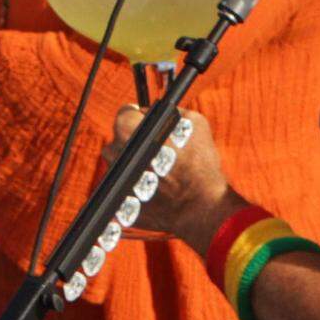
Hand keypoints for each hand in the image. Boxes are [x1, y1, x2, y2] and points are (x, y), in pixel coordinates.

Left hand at [104, 108, 244, 254]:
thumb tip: (154, 111)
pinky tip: (154, 188)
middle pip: (117, 141)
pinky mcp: (120, 205)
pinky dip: (134, 187)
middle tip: (153, 148)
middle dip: (132, 141)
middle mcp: (117, 155)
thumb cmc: (200, 164)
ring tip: (155, 170)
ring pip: (118, 166)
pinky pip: (123, 189)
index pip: (123, 114)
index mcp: (130, 131)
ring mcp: (117, 182)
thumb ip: (168, 111)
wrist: (202, 208)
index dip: (135, 116)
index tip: (142, 122)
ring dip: (131, 165)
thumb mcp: (194, 123)